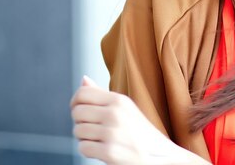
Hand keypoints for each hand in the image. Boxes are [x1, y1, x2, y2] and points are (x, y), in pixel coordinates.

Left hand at [70, 76, 209, 164]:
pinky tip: (102, 150)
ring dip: (85, 138)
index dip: (75, 103)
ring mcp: (111, 133)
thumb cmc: (140, 132)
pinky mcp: (109, 152)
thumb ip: (102, 94)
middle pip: (77, 112)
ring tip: (100, 140)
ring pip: (77, 131)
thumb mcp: (125, 108)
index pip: (83, 94)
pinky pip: (83, 148)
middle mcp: (115, 114)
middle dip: (80, 122)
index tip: (81, 112)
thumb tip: (83, 79)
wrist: (160, 155)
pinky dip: (89, 151)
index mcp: (119, 100)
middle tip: (93, 128)